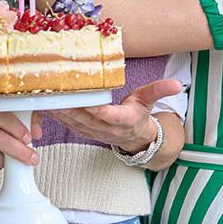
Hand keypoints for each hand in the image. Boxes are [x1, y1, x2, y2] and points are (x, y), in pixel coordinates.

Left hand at [47, 79, 182, 152]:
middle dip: (71, 106)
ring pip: (73, 121)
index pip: (110, 115)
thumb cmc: (139, 114)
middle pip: (86, 118)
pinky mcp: (83, 131)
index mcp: (124, 120)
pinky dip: (56, 115)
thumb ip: (160, 90)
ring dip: (59, 111)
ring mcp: (93, 132)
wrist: (134, 139)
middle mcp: (107, 128)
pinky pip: (68, 124)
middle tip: (57, 92)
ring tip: (46, 96)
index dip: (99, 109)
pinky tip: (45, 104)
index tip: (88, 101)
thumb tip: (177, 84)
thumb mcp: (150, 100)